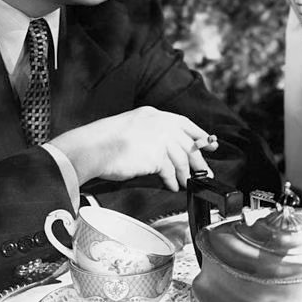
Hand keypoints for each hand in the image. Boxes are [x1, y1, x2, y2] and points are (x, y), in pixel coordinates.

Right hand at [49, 106, 217, 191]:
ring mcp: (159, 139)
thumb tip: (167, 152)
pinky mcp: (156, 156)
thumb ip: (151, 134)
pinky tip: (172, 186)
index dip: (198, 135)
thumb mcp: (131, 127)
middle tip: (205, 170)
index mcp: (153, 115)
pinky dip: (173, 181)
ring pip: (181, 160)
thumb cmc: (104, 142)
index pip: (184, 123)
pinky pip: (170, 172)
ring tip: (186, 183)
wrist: (92, 148)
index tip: (209, 143)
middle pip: (187, 143)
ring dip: (185, 174)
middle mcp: (159, 124)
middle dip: (199, 159)